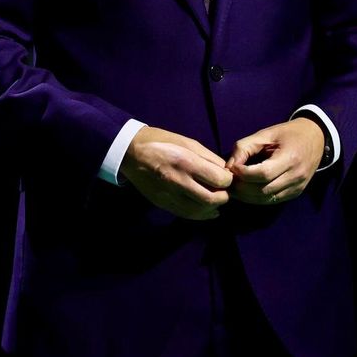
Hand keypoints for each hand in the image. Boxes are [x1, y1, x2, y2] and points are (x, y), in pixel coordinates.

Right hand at [118, 126, 232, 220]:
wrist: (128, 152)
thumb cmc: (159, 141)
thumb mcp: (186, 142)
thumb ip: (208, 158)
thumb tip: (225, 172)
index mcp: (185, 161)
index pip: (220, 180)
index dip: (228, 179)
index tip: (225, 176)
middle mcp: (177, 181)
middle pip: (213, 199)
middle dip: (224, 196)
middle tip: (222, 190)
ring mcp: (168, 194)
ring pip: (201, 210)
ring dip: (213, 207)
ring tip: (214, 198)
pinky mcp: (162, 202)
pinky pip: (187, 214)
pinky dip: (201, 214)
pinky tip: (207, 210)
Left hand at [228, 119, 325, 205]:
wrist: (315, 139)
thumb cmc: (287, 134)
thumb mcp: (265, 134)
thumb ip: (244, 148)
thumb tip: (229, 166)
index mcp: (290, 158)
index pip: (263, 173)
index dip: (243, 173)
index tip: (231, 167)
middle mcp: (296, 176)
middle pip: (263, 190)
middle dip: (241, 188)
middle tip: (227, 181)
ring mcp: (297, 187)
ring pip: (266, 199)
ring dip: (246, 196)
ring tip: (233, 187)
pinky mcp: (295, 193)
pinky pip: (272, 200)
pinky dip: (256, 198)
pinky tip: (245, 191)